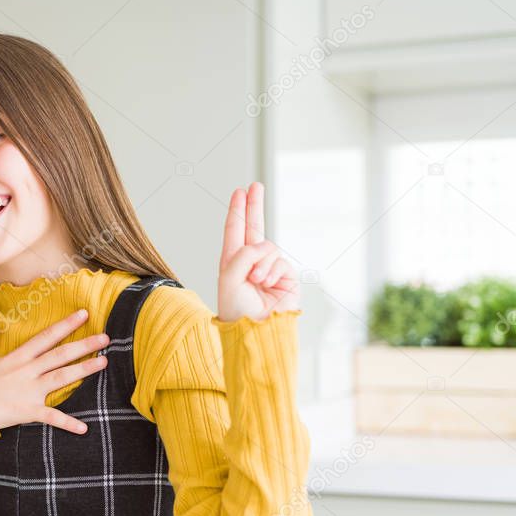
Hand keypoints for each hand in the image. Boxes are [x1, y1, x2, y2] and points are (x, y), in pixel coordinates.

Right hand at [0, 309, 109, 433]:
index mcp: (17, 357)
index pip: (46, 337)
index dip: (65, 325)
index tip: (83, 314)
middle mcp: (26, 371)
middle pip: (60, 355)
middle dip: (83, 345)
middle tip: (105, 337)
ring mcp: (29, 391)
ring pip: (61, 378)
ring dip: (83, 370)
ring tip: (103, 362)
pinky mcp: (27, 411)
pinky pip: (51, 417)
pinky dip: (67, 423)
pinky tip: (84, 427)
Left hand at [217, 182, 299, 321]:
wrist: (257, 330)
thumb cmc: (238, 309)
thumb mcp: (229, 278)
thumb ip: (243, 255)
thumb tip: (264, 246)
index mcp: (232, 262)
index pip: (235, 231)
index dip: (237, 211)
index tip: (239, 192)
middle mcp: (250, 263)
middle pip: (254, 227)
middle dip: (254, 206)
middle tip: (255, 185)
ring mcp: (269, 268)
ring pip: (267, 247)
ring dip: (260, 264)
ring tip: (255, 282)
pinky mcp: (286, 275)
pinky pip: (279, 261)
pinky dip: (271, 271)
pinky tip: (267, 285)